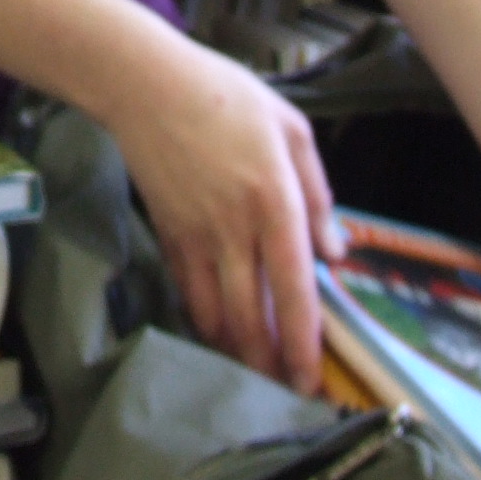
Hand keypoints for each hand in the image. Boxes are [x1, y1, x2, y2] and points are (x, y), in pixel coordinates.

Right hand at [103, 34, 345, 392]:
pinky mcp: (168, 233)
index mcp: (274, 201)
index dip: (302, 340)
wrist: (147, 86)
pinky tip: (216, 333)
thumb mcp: (291, 129)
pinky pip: (186, 290)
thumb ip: (318, 193)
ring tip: (254, 374)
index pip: (292, 287)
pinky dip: (202, 319)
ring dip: (235, 350)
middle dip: (268, 363)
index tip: (310, 378)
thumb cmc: (226, 97)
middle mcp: (234, 228)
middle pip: (250, 315)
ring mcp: (195, 235)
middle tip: (285, 393)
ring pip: (214, 312)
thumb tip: (333, 251)